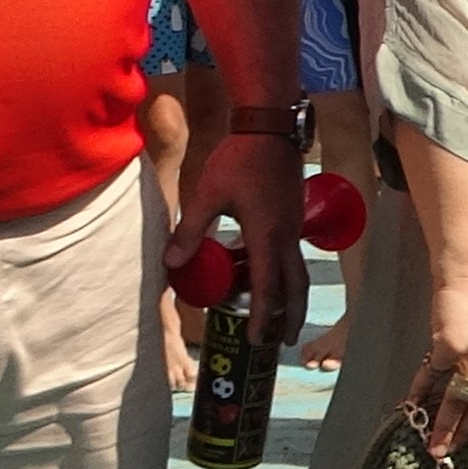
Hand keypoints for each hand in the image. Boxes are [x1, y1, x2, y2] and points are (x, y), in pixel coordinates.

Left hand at [168, 131, 309, 346]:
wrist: (270, 127)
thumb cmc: (239, 159)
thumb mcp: (207, 194)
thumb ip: (190, 231)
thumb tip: (172, 264)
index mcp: (267, 235)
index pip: (269, 287)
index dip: (263, 317)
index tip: (256, 340)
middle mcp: (286, 235)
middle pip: (296, 286)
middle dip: (290, 316)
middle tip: (281, 341)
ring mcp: (293, 225)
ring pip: (295, 270)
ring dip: (286, 295)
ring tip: (271, 314)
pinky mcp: (291, 215)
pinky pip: (288, 252)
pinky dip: (277, 270)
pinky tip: (255, 268)